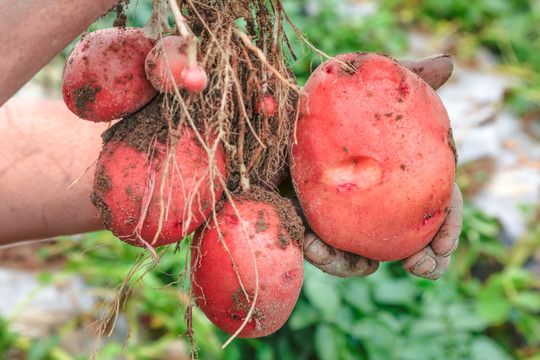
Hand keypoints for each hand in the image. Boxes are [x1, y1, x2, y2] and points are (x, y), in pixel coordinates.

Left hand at [302, 54, 461, 279]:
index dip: (448, 226)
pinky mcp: (316, 222)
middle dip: (425, 260)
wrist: (276, 113)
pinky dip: (323, 254)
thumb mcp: (367, 84)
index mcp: (403, 174)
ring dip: (360, 265)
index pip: (438, 203)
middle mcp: (379, 200)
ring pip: (365, 256)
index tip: (443, 244)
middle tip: (421, 266)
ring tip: (357, 262)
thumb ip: (406, 76)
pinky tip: (310, 245)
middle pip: (410, 239)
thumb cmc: (328, 99)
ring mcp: (348, 215)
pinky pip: (324, 250)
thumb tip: (448, 64)